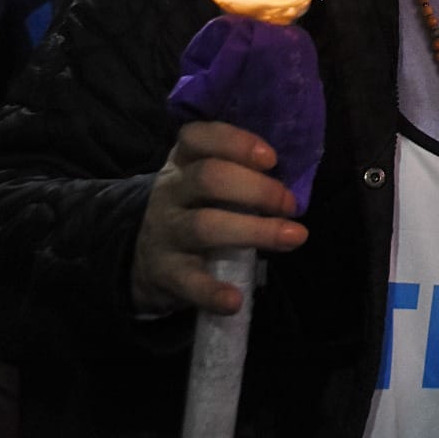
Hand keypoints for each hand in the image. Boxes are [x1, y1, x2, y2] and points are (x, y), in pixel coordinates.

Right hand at [131, 121, 307, 315]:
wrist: (143, 260)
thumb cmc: (194, 210)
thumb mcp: (206, 184)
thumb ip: (242, 174)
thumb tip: (295, 183)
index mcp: (183, 162)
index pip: (197, 137)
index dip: (236, 142)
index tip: (271, 158)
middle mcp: (169, 191)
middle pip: (209, 178)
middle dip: (257, 188)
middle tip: (290, 204)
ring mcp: (164, 232)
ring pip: (204, 225)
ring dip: (254, 231)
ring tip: (293, 237)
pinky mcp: (164, 272)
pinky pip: (188, 281)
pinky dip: (211, 292)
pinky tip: (234, 300)